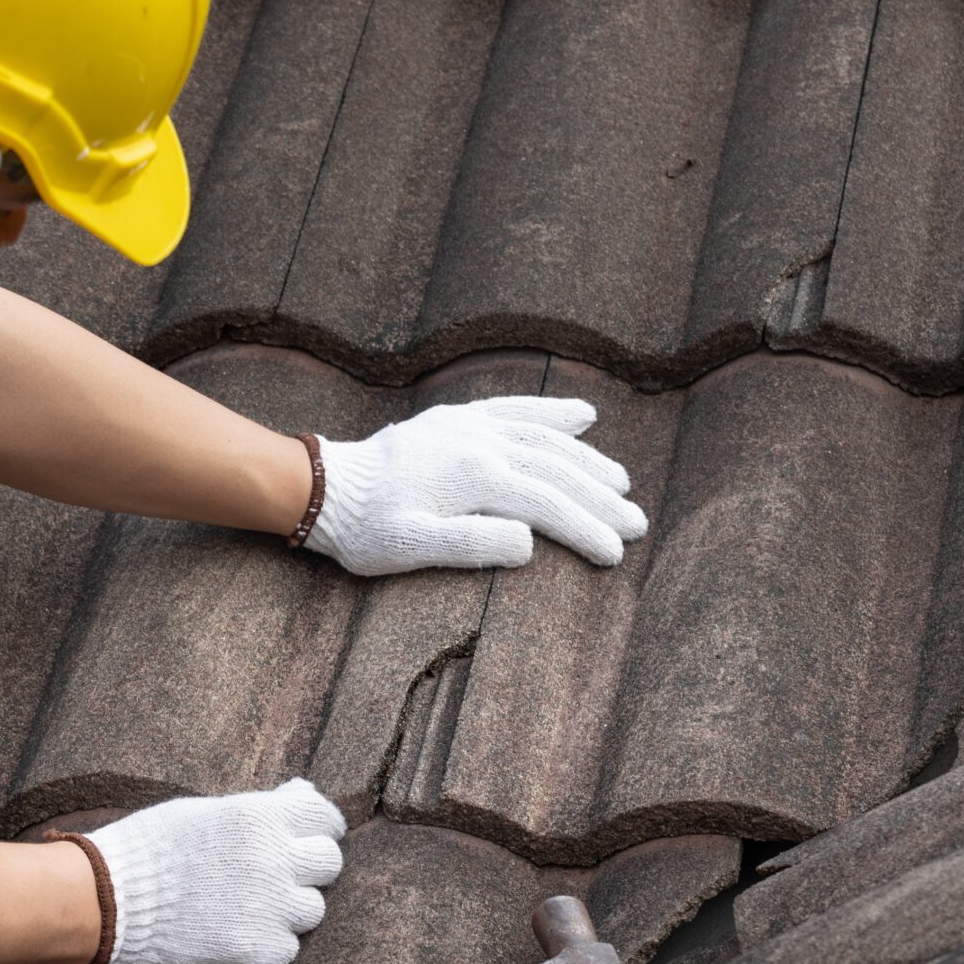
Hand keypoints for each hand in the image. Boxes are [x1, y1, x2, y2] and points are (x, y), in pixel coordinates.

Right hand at [74, 778, 346, 963]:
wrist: (107, 900)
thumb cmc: (150, 848)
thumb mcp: (205, 811)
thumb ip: (259, 808)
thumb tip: (302, 792)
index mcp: (260, 819)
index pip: (324, 818)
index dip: (320, 828)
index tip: (309, 837)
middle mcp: (274, 860)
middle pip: (328, 863)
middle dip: (308, 867)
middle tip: (280, 874)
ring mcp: (269, 908)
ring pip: (312, 910)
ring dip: (288, 909)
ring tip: (251, 906)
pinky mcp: (257, 950)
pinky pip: (286, 949)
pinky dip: (268, 945)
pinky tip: (237, 933)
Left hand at [301, 396, 647, 574]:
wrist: (326, 488)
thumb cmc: (366, 528)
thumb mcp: (412, 548)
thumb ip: (471, 544)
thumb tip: (529, 541)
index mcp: (474, 476)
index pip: (547, 504)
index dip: (586, 529)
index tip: (616, 554)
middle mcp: (480, 441)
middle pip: (556, 469)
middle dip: (600, 498)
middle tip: (637, 524)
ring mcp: (471, 425)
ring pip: (545, 438)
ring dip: (587, 459)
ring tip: (621, 482)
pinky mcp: (459, 419)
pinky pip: (516, 410)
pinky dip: (552, 413)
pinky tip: (583, 416)